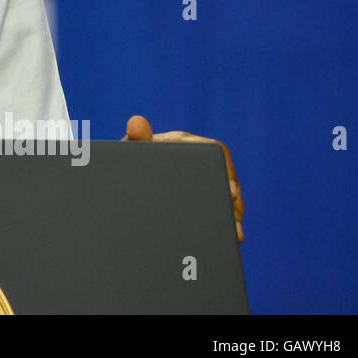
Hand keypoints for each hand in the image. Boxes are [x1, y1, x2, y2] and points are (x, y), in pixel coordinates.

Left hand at [123, 114, 243, 242]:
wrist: (122, 179)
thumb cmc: (129, 161)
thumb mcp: (132, 152)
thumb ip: (136, 138)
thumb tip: (136, 121)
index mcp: (185, 143)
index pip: (214, 151)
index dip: (225, 168)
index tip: (229, 189)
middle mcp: (199, 160)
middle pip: (226, 176)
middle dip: (232, 197)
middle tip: (233, 215)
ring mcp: (203, 180)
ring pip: (228, 196)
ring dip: (232, 213)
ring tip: (235, 231)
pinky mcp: (202, 198)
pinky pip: (221, 210)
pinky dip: (227, 223)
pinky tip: (233, 237)